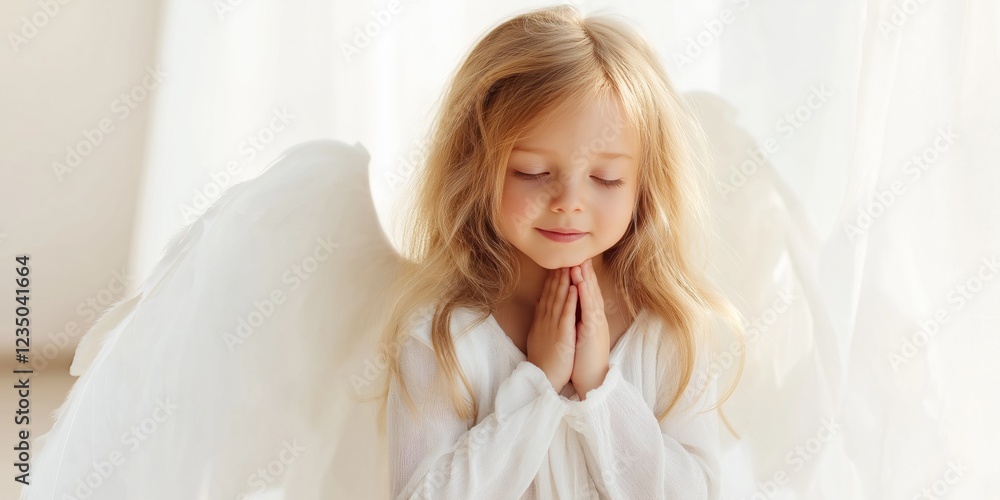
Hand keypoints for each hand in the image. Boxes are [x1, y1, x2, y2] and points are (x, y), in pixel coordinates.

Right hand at [526, 268, 578, 391]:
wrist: (543, 378)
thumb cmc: (543, 360)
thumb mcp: (537, 335)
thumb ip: (540, 318)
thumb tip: (539, 303)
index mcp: (541, 320)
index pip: (547, 294)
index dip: (553, 278)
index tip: (558, 264)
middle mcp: (545, 320)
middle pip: (553, 292)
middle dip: (559, 274)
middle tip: (565, 256)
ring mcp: (553, 327)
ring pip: (559, 299)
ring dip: (565, 281)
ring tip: (570, 265)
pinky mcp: (562, 335)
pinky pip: (566, 314)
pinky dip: (570, 300)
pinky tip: (574, 287)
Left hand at [569, 258, 609, 399]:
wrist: (591, 379)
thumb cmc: (582, 359)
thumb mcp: (577, 335)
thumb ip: (575, 320)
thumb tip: (568, 308)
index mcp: (589, 318)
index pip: (585, 292)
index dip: (581, 276)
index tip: (574, 260)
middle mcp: (595, 318)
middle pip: (590, 289)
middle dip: (585, 271)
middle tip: (580, 253)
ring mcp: (595, 323)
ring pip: (590, 296)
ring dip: (585, 278)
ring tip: (579, 262)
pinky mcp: (593, 331)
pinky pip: (589, 310)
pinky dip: (585, 295)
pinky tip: (581, 284)